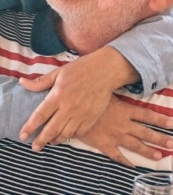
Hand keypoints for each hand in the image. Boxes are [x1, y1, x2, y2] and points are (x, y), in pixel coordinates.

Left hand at [19, 46, 137, 151]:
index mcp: (58, 95)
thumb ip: (41, 82)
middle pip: (51, 130)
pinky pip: (80, 132)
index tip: (23, 136)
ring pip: (65, 134)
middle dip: (41, 141)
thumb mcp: (60, 72)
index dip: (30, 128)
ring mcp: (82, 114)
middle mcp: (69, 107)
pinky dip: (72, 135)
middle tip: (35, 147)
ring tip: (51, 141)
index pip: (39, 116)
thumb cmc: (82, 68)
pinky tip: (68, 134)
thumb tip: (22, 83)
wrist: (107, 70)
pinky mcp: (92, 117)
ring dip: (56, 140)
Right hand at [76, 95, 172, 165]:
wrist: (71, 112)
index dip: (160, 120)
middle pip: (145, 133)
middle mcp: (123, 125)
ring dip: (148, 151)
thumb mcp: (109, 92)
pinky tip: (133, 166)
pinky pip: (117, 155)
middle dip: (160, 139)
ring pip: (135, 145)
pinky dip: (125, 161)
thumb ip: (122, 91)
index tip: (172, 124)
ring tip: (160, 156)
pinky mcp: (104, 145)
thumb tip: (132, 80)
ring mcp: (114, 136)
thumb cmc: (91, 98)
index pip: (147, 115)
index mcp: (126, 111)